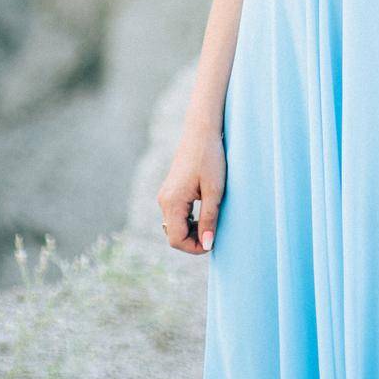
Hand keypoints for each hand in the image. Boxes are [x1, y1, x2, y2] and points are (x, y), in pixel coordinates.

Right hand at [157, 127, 224, 254]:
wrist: (202, 131)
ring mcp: (166, 195)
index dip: (194, 247)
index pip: (176, 239)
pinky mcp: (171, 190)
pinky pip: (176, 215)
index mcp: (172, 202)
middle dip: (193, 240)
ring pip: (174, 226)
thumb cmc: (210, 158)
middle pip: (174, 235)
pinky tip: (205, 214)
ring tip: (212, 223)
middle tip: (214, 234)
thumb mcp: (214, 191)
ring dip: (191, 231)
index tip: (213, 243)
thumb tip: (207, 245)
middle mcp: (164, 201)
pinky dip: (189, 221)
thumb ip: (210, 219)